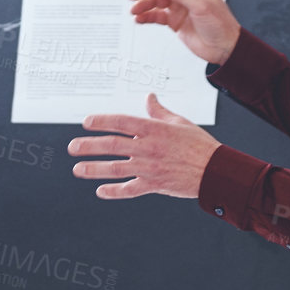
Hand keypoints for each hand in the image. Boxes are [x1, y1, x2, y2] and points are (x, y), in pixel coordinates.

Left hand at [68, 94, 221, 198]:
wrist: (215, 170)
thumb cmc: (199, 145)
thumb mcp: (179, 122)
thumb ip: (159, 111)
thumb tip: (149, 97)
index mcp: (154, 130)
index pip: (122, 122)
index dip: (102, 121)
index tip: (86, 122)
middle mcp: (148, 148)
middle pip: (113, 145)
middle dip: (89, 146)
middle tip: (73, 147)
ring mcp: (149, 168)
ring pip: (116, 168)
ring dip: (94, 169)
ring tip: (78, 168)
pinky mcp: (154, 184)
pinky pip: (130, 190)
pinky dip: (114, 192)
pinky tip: (101, 191)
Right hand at [129, 0, 240, 64]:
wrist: (224, 48)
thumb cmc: (221, 26)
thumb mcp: (201, 6)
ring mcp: (179, 7)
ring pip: (157, 2)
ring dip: (144, 5)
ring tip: (135, 10)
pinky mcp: (175, 21)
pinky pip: (157, 16)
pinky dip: (147, 17)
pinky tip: (140, 18)